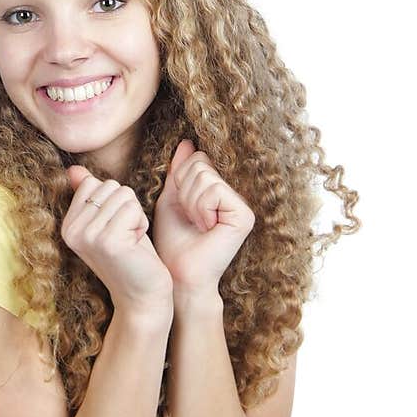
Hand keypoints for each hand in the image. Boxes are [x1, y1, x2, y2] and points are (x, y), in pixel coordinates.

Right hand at [64, 165, 173, 312]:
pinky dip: (141, 224)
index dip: (113, 201)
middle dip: (126, 207)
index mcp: (67, 225)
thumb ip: (88, 197)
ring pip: (124, 195)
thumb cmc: (130, 256)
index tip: (114, 228)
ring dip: (135, 216)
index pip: (92, 183)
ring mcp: (88, 237)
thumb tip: (73, 170)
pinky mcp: (108, 242)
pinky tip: (135, 246)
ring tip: (130, 241)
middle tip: (125, 236)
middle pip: (110, 186)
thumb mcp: (107, 222)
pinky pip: (133, 209)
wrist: (142, 295)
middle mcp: (72, 231)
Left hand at [152, 139, 254, 293]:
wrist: (178, 273)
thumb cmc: (173, 240)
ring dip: (190, 202)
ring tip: (197, 223)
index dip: (179, 179)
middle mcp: (235, 195)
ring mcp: (242, 205)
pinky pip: (213, 190)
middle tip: (189, 217)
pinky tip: (206, 227)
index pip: (197, 158)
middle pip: (201, 163)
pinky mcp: (245, 215)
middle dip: (183, 189)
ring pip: (205, 176)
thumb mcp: (171, 200)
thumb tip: (187, 143)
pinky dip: (200, 208)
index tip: (182, 207)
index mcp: (220, 190)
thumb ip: (179, 172)